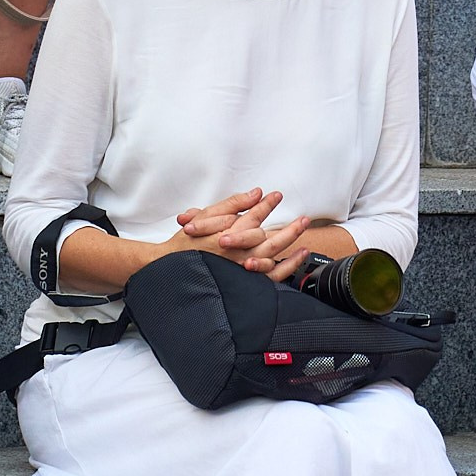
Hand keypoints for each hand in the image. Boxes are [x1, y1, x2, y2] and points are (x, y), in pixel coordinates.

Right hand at [166, 187, 311, 277]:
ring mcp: (245, 268)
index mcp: (230, 233)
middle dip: (290, 226)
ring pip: (275, 254)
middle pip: (272, 236)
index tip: (276, 196)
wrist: (171, 273)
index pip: (255, 215)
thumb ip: (231, 205)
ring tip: (304, 231)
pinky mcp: (247, 282)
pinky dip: (289, 265)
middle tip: (303, 218)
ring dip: (292, 241)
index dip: (267, 205)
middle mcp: (240, 252)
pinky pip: (273, 276)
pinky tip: (299, 255)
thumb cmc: (184, 246)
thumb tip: (255, 193)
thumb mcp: (204, 218)